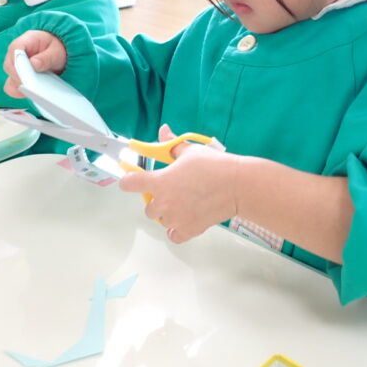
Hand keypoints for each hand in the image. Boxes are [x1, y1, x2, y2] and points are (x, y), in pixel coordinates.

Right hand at [2, 31, 67, 97]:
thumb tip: (33, 64)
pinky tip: (30, 94)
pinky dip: (20, 92)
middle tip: (31, 87)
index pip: (15, 51)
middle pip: (10, 67)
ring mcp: (15, 66)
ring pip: (10, 78)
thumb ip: (46, 58)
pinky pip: (13, 86)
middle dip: (19, 78)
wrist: (58, 52)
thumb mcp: (56, 51)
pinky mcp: (18, 77)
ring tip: (32, 93)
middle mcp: (16, 53)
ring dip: (20, 86)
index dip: (19, 64)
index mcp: (25, 41)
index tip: (26, 76)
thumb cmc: (57, 48)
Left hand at [119, 124, 238, 243]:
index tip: (132, 179)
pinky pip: (174, 235)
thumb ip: (172, 144)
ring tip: (185, 202)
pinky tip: (186, 218)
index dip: (129, 180)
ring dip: (169, 213)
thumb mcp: (191, 150)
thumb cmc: (214, 166)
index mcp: (160, 181)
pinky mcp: (189, 230)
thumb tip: (163, 131)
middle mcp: (164, 203)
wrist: (237, 186)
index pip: (130, 183)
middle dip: (157, 199)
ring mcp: (175, 219)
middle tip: (172, 191)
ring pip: (162, 220)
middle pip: (148, 207)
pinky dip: (177, 229)